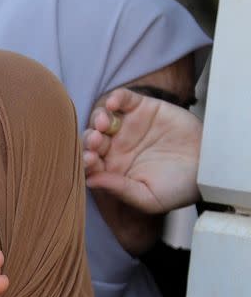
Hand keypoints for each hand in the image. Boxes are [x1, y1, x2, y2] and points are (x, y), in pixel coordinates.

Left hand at [83, 88, 201, 213]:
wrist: (209, 167)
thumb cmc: (178, 188)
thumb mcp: (149, 197)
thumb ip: (120, 189)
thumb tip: (90, 181)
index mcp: (111, 169)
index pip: (90, 163)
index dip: (86, 160)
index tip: (90, 160)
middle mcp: (115, 147)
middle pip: (92, 139)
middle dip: (89, 139)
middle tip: (96, 140)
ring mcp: (127, 127)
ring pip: (102, 118)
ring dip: (98, 119)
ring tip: (103, 124)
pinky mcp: (142, 108)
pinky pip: (123, 99)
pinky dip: (116, 98)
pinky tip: (114, 104)